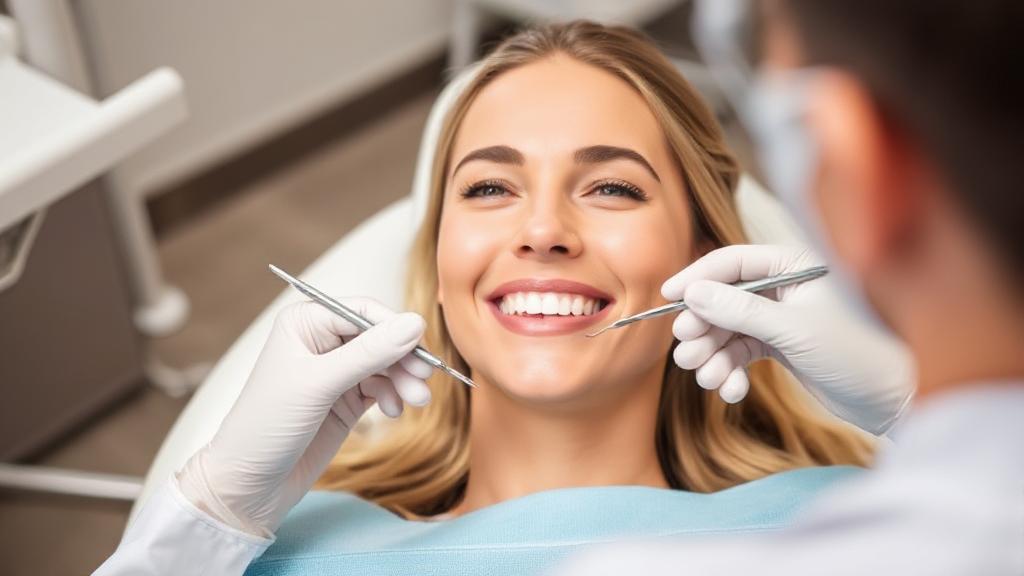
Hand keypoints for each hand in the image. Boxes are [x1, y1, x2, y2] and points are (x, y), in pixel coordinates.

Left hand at [176, 299, 432, 536]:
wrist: (249, 485)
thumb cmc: (268, 425)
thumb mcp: (319, 384)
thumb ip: (369, 353)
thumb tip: (416, 323)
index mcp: (305, 323)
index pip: (363, 311)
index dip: (394, 328)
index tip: (421, 350)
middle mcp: (321, 341)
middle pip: (379, 337)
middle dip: (403, 359)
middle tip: (424, 380)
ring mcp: (335, 371)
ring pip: (385, 364)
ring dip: (403, 380)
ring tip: (415, 402)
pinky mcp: (345, 399)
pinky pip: (381, 387)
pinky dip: (393, 396)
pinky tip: (393, 412)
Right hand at [661, 244, 913, 433]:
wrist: (893, 401)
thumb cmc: (857, 354)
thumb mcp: (793, 330)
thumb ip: (740, 311)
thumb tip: (692, 294)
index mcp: (793, 265)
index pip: (731, 262)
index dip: (696, 278)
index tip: (668, 299)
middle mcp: (782, 287)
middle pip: (722, 300)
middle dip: (702, 329)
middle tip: (686, 352)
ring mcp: (779, 317)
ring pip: (726, 331)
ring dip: (712, 356)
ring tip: (708, 379)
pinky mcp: (779, 346)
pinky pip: (739, 354)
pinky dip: (729, 373)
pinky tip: (731, 391)